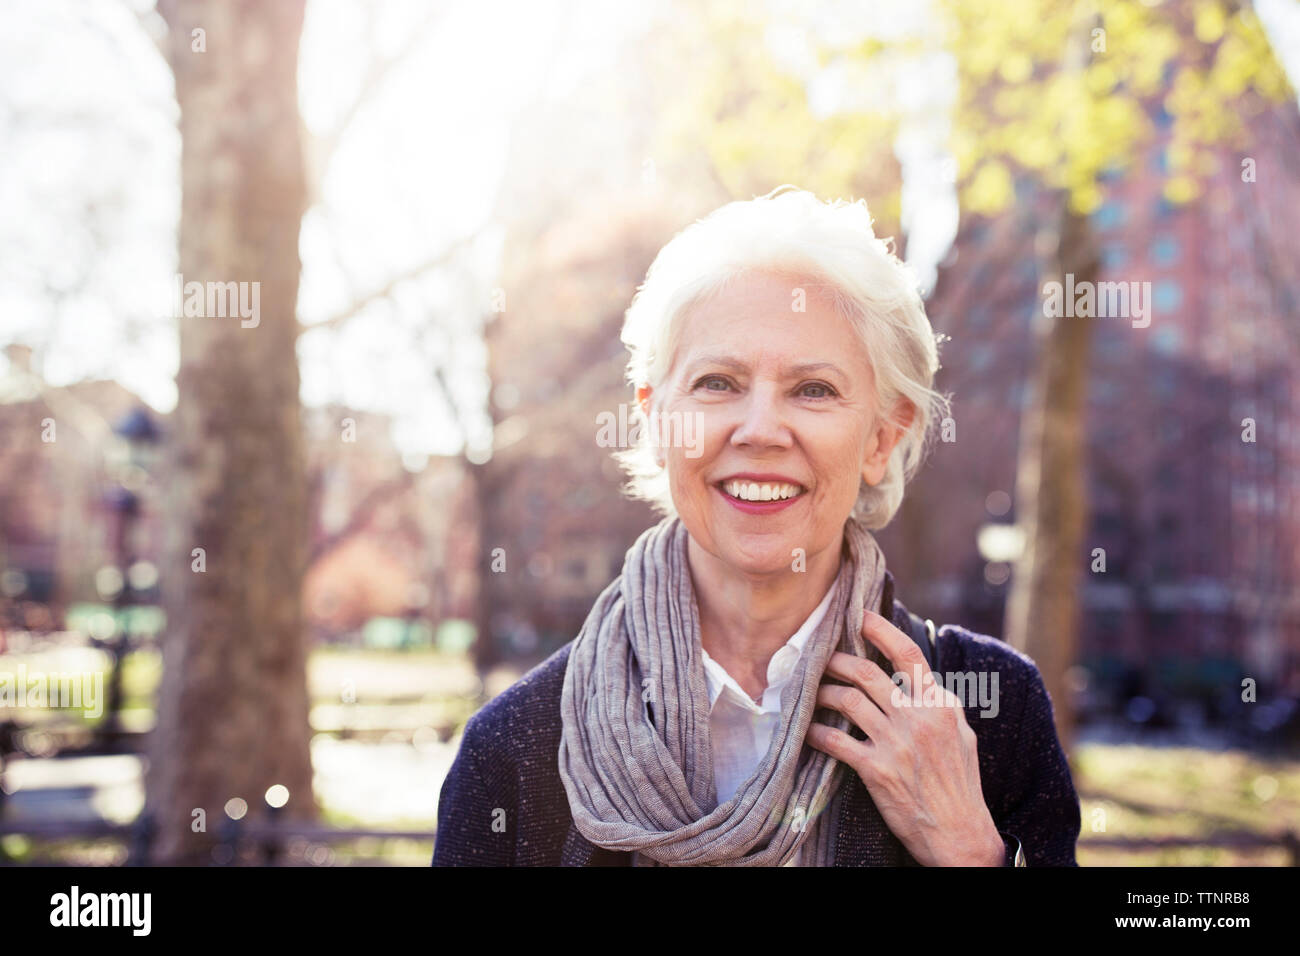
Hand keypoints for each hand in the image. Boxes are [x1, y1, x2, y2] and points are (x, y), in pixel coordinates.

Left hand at [805, 611, 1003, 865]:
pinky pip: (836, 740)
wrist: (961, 835)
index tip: (859, 616)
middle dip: (837, 661)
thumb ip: (939, 704)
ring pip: (847, 700)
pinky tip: (809, 732)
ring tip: (813, 694)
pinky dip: (818, 733)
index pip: (908, 654)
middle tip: (821, 658)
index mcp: (941, 704)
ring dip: (823, 693)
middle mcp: (919, 717)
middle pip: (867, 672)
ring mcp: (897, 742)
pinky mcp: (877, 769)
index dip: (881, 630)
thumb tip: (920, 680)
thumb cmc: (961, 786)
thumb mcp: (961, 736)